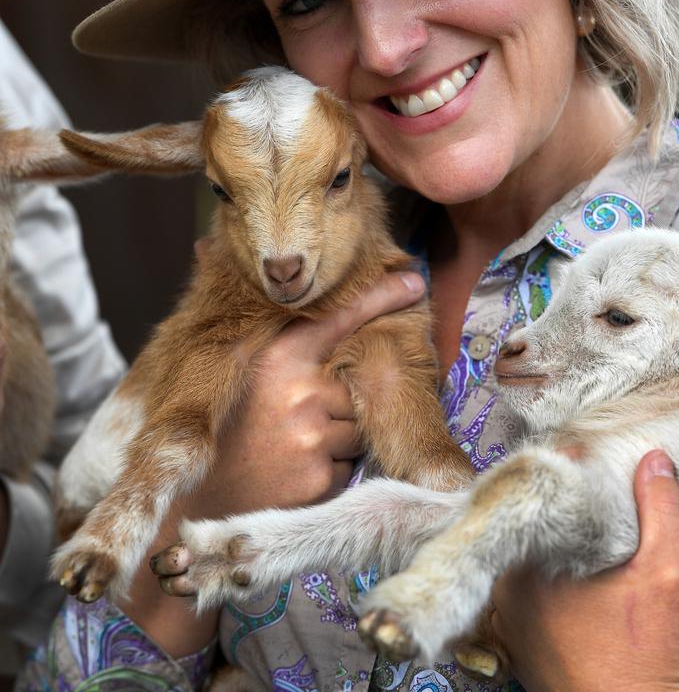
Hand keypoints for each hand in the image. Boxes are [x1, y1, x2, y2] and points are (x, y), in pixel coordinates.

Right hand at [182, 268, 425, 516]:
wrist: (188, 511)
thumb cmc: (207, 430)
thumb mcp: (218, 368)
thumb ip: (233, 312)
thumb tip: (202, 243)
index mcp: (276, 358)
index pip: (340, 318)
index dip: (380, 297)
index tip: (414, 281)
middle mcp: (300, 392)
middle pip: (354, 387)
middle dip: (335, 404)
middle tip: (293, 421)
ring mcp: (313, 437)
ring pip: (356, 427)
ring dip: (334, 438)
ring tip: (288, 449)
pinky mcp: (321, 479)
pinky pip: (349, 465)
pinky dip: (328, 471)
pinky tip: (291, 475)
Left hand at [489, 450, 678, 691]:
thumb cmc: (640, 659)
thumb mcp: (665, 579)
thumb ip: (662, 514)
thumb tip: (655, 462)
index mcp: (529, 561)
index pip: (536, 489)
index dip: (564, 466)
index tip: (585, 458)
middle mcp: (506, 583)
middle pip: (526, 520)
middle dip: (556, 502)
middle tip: (585, 488)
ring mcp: (506, 612)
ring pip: (523, 552)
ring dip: (548, 538)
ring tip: (582, 526)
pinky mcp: (513, 637)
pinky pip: (522, 585)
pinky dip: (543, 573)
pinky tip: (574, 572)